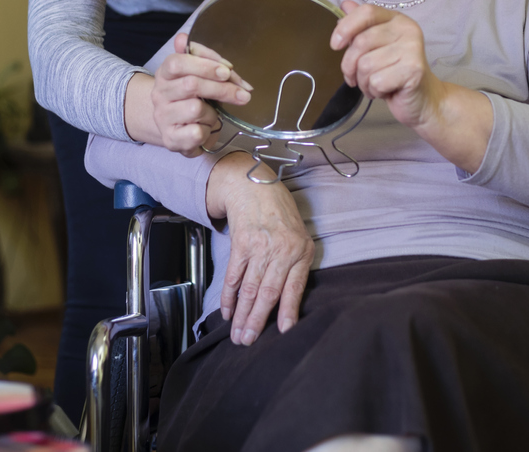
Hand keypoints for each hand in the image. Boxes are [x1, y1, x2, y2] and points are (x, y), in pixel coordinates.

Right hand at [152, 33, 252, 155]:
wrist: (175, 129)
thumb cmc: (191, 97)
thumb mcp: (197, 75)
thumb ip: (199, 57)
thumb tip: (183, 37)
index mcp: (165, 73)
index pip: (177, 62)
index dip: (205, 65)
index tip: (227, 72)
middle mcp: (159, 94)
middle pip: (191, 85)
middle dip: (222, 89)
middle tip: (243, 94)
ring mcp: (163, 117)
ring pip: (196, 109)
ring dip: (213, 113)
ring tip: (213, 115)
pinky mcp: (170, 139)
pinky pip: (197, 132)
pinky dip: (208, 131)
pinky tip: (206, 129)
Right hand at [208, 153, 313, 345]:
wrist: (257, 187)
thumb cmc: (282, 216)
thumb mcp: (300, 239)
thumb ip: (297, 268)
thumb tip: (290, 305)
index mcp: (301, 251)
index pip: (295, 287)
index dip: (288, 311)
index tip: (283, 331)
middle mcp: (281, 250)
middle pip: (268, 292)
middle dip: (257, 320)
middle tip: (249, 341)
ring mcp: (260, 246)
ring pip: (249, 288)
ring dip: (241, 314)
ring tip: (237, 334)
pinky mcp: (241, 243)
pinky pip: (233, 275)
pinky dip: (228, 296)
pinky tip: (227, 311)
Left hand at [331, 0, 442, 128]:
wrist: (422, 98)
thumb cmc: (394, 72)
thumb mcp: (374, 47)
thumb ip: (360, 27)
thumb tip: (345, 5)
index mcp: (396, 19)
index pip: (366, 12)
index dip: (345, 27)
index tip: (335, 45)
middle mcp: (407, 29)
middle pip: (361, 42)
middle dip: (350, 65)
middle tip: (356, 77)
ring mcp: (413, 49)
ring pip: (366, 65)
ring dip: (363, 82)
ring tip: (375, 85)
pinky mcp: (414, 70)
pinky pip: (376, 81)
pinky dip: (374, 91)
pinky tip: (385, 91)